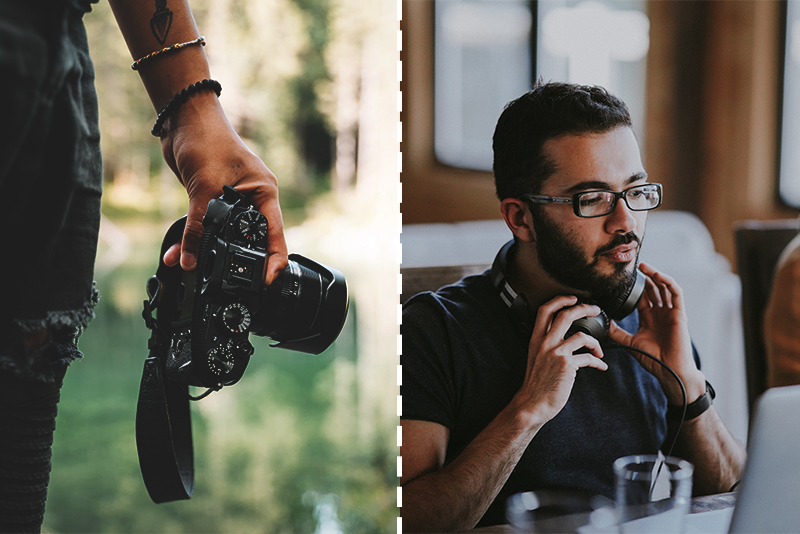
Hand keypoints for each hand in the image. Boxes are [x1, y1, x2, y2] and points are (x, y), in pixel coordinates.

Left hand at [158, 93, 287, 283]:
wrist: (182, 119)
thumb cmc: (206, 140)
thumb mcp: (204, 188)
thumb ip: (197, 227)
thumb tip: (188, 261)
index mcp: (264, 194)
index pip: (274, 235)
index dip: (272, 261)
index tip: (266, 282)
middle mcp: (252, 200)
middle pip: (250, 240)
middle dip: (237, 262)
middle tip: (228, 283)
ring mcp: (233, 201)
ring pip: (224, 237)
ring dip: (207, 253)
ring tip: (194, 272)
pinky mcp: (212, 201)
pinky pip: (205, 228)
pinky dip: (191, 241)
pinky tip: (176, 255)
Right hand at [511, 296, 607, 426]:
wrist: (533, 404)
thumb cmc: (536, 384)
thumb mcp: (535, 358)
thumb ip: (547, 345)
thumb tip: (566, 338)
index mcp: (536, 339)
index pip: (545, 310)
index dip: (560, 300)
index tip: (572, 298)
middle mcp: (545, 343)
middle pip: (566, 315)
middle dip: (584, 308)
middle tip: (595, 309)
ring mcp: (555, 353)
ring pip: (582, 335)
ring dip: (596, 342)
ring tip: (600, 350)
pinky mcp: (567, 365)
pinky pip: (588, 358)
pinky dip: (598, 362)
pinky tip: (601, 366)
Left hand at [608, 263, 704, 402]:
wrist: (669, 370)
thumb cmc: (653, 359)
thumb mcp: (630, 342)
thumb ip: (617, 332)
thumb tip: (603, 323)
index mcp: (649, 318)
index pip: (642, 296)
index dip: (634, 286)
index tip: (622, 277)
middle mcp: (660, 312)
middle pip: (653, 288)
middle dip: (644, 277)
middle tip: (633, 266)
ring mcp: (670, 312)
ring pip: (664, 287)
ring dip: (655, 275)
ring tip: (644, 266)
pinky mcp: (680, 314)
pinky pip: (676, 293)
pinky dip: (668, 282)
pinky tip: (658, 275)